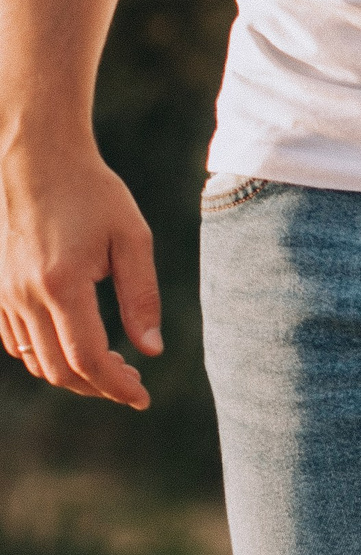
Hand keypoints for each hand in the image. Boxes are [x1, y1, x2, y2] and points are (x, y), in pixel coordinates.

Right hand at [0, 143, 159, 408]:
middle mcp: (23, 293)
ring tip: (112, 365)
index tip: (142, 398)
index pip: (86, 359)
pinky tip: (75, 344)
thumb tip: (151, 350)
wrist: (36, 157)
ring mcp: (2, 291)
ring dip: (73, 373)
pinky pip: (14, 340)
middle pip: (58, 369)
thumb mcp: (132, 239)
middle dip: (98, 387)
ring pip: (34, 359)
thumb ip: (142, 297)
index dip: (116, 388)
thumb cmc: (92, 193)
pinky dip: (45, 355)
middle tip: (133, 382)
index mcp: (61, 284)